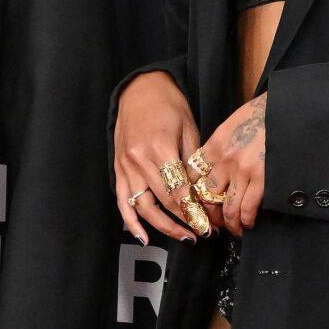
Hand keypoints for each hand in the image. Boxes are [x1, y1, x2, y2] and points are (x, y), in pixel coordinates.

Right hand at [113, 70, 208, 245]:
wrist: (139, 90)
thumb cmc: (169, 106)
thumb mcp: (188, 129)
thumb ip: (193, 162)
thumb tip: (203, 194)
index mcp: (159, 148)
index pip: (179, 190)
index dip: (195, 210)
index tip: (209, 224)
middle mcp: (139, 161)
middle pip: (164, 201)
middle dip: (185, 221)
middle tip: (204, 233)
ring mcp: (126, 167)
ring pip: (143, 207)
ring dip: (163, 226)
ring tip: (184, 237)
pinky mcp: (118, 170)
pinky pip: (122, 202)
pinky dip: (131, 222)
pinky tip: (143, 237)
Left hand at [194, 94, 267, 235]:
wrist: (284, 110)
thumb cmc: (260, 115)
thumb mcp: (231, 125)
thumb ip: (219, 146)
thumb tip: (211, 166)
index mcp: (214, 146)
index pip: (192, 176)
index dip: (192, 194)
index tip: (197, 204)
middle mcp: (224, 160)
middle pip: (206, 196)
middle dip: (209, 214)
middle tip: (215, 223)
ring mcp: (242, 171)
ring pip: (226, 207)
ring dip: (229, 223)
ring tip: (233, 229)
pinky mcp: (261, 179)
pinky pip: (247, 208)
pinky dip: (246, 220)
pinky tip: (248, 224)